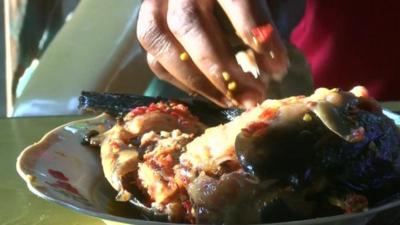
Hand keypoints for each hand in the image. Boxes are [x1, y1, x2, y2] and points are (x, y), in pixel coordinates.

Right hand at [137, 0, 287, 107]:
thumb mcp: (271, 1)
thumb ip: (268, 26)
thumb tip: (268, 70)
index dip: (257, 35)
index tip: (279, 67)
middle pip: (187, 23)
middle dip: (220, 68)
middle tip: (251, 96)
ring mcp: (156, 5)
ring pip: (158, 40)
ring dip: (196, 80)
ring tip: (230, 101)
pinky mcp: (149, 28)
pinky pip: (155, 60)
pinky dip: (181, 82)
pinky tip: (210, 93)